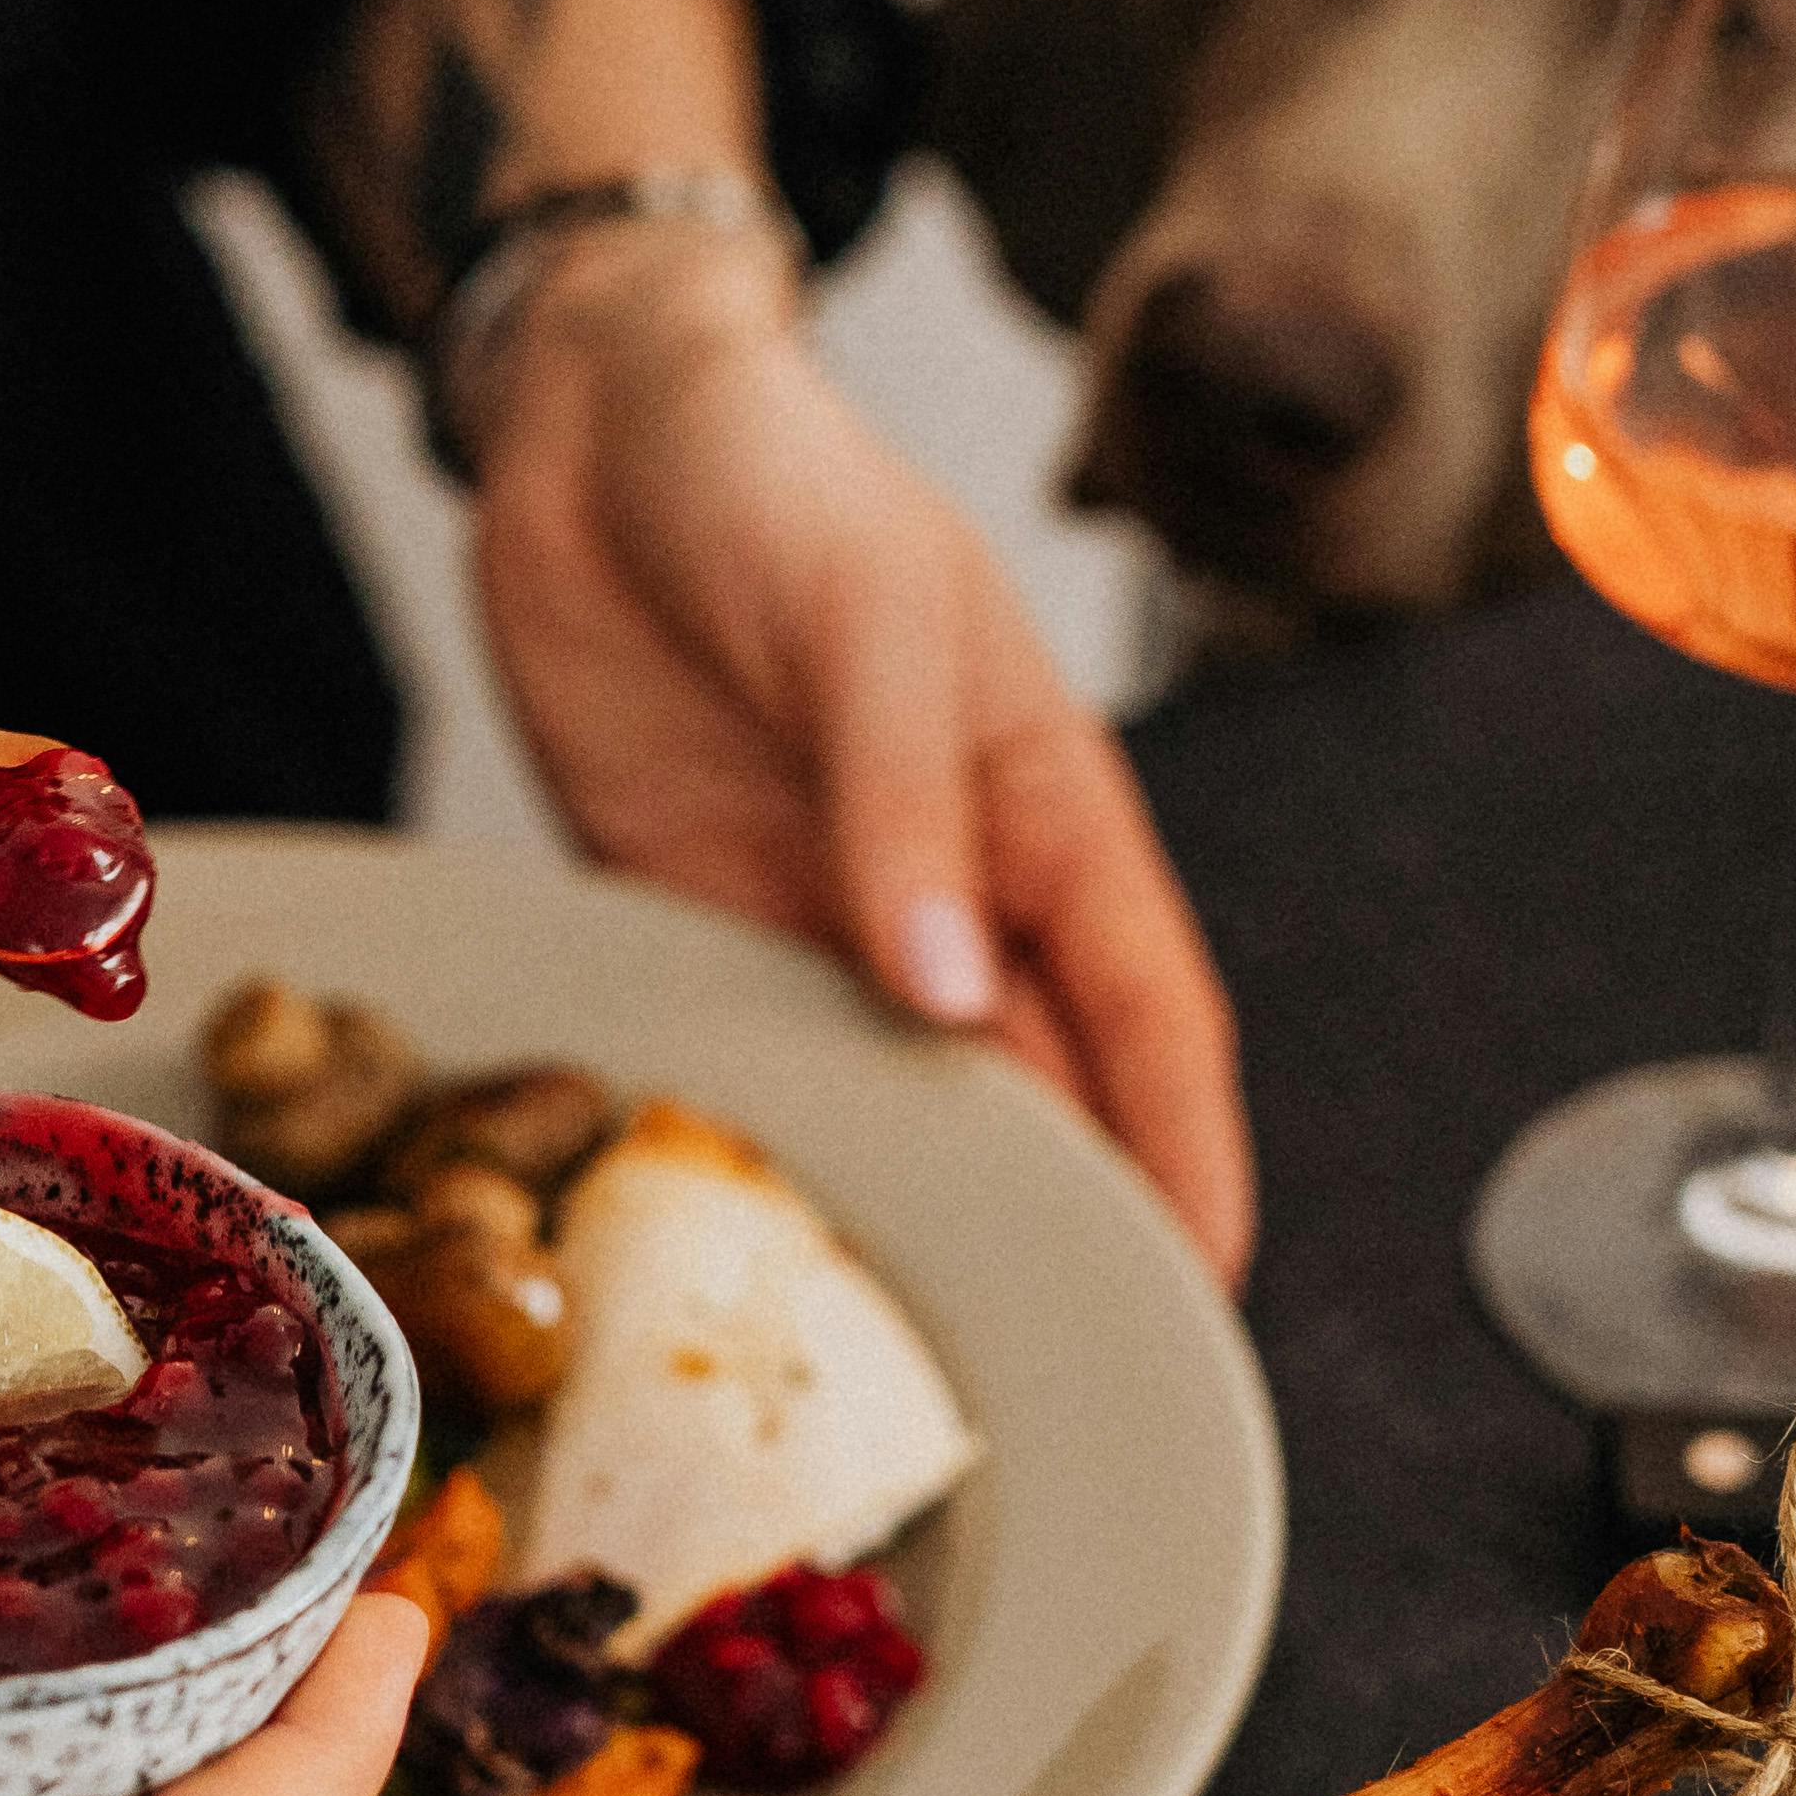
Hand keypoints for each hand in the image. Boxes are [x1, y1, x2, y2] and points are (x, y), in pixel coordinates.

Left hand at [472, 229, 1255, 1282]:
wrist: (594, 419)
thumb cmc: (781, 476)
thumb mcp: (875, 617)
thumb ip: (907, 805)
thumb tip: (950, 991)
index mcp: (1045, 812)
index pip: (1147, 1022)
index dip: (1183, 1160)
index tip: (1201, 1293)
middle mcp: (947, 889)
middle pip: (1032, 1093)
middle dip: (1058, 1230)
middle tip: (1059, 1376)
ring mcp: (820, 911)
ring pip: (892, 1099)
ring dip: (907, 1208)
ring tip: (906, 1354)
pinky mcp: (688, 914)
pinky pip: (743, 1055)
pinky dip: (757, 1142)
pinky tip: (750, 1235)